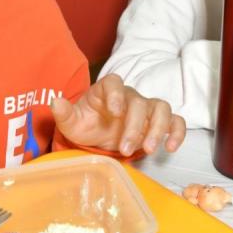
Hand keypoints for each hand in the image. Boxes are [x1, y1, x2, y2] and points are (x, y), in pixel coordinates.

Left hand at [51, 73, 186, 155]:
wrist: (99, 135)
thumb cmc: (87, 124)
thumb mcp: (72, 123)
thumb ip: (64, 113)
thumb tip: (56, 101)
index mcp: (107, 90)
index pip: (114, 83)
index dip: (116, 94)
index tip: (114, 111)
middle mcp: (130, 96)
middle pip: (139, 103)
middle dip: (134, 127)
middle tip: (124, 149)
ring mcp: (146, 107)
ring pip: (161, 109)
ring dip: (158, 128)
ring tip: (149, 149)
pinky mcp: (157, 122)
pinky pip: (175, 120)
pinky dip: (176, 131)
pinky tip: (171, 147)